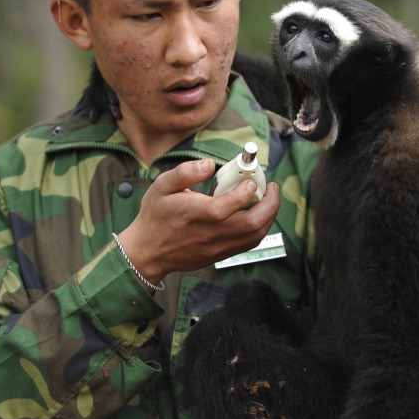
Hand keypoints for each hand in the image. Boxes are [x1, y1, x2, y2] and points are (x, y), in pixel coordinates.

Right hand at [118, 157, 279, 284]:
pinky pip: (248, 244)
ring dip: (268, 217)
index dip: (243, 194)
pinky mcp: (221, 255)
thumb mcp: (161, 187)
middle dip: (269, 204)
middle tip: (270, 188)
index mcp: (193, 215)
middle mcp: (208, 234)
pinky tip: (259, 215)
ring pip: (254, 236)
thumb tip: (209, 164)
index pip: (223, 208)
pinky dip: (260, 228)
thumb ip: (185, 172)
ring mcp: (217, 247)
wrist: (148, 251)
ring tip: (268, 199)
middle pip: (250, 225)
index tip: (251, 182)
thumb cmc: (155, 217)